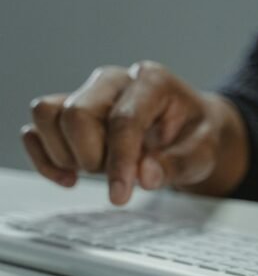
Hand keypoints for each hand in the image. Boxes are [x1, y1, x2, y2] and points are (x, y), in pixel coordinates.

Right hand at [22, 62, 249, 204]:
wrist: (191, 130)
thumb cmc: (197, 136)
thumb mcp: (203, 153)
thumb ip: (177, 164)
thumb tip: (145, 175)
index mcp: (152, 82)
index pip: (123, 119)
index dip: (119, 161)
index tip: (120, 195)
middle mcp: (114, 81)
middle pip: (77, 113)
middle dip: (92, 156)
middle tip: (117, 176)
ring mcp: (88, 92)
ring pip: (48, 114)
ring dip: (66, 154)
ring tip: (95, 171)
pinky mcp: (69, 110)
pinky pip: (36, 128)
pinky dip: (44, 157)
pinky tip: (68, 177)